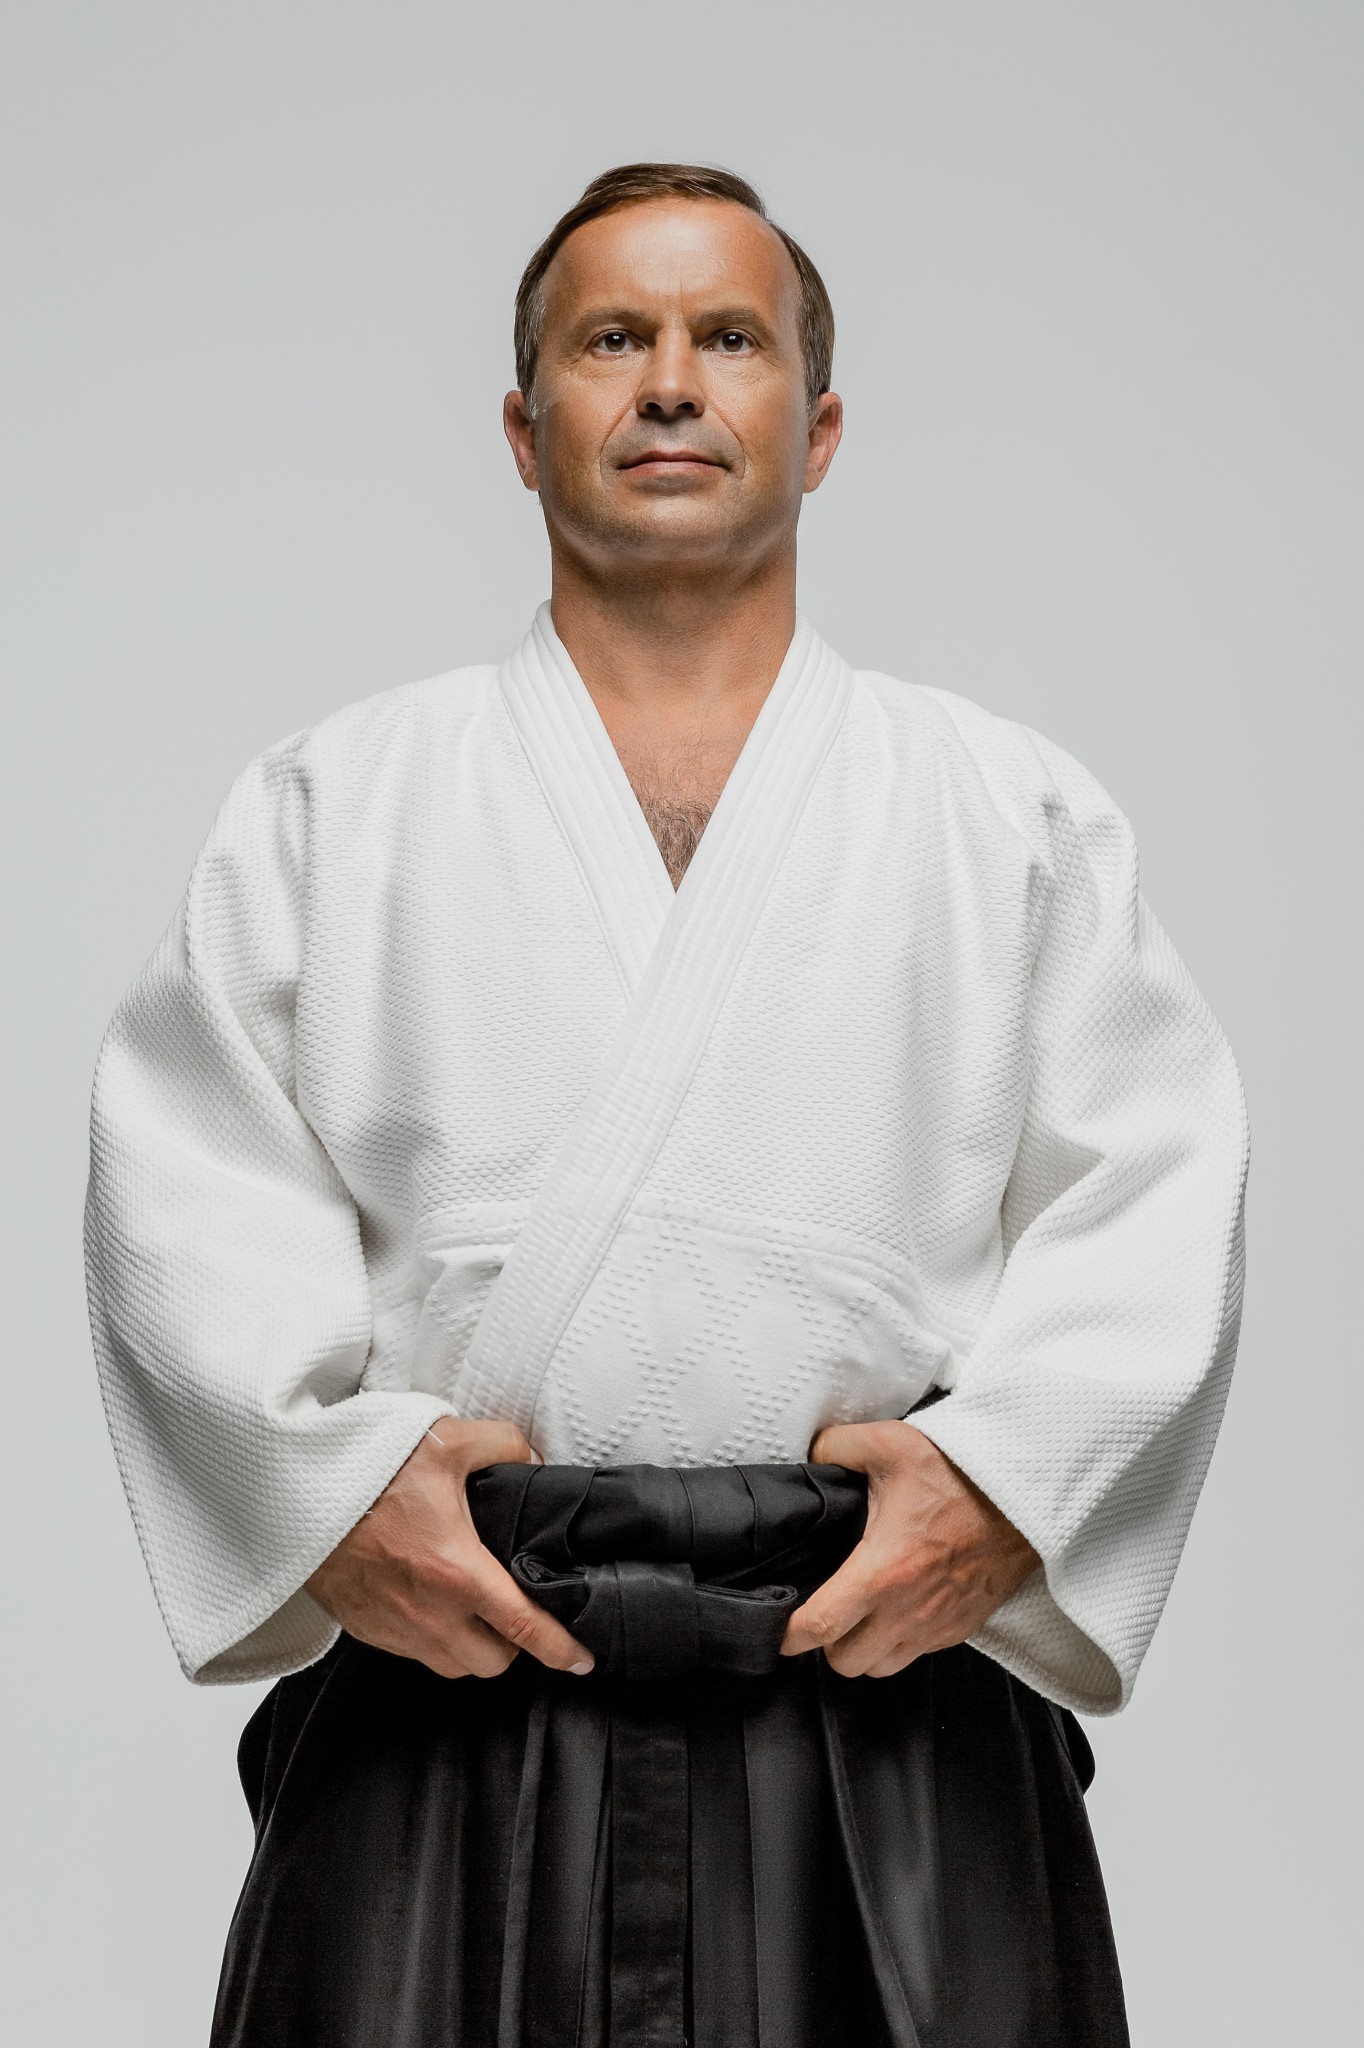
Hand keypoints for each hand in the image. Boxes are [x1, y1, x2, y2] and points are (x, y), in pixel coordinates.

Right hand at [306, 1419, 593, 1680]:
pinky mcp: (367, 1631)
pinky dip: (433, 1641)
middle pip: (493, 1663)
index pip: (524, 1628)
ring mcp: (395, 1629)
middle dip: (513, 1645)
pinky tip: (433, 1607)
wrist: (296, 1494)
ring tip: (476, 1613)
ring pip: (453, 1667)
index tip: (584, 1661)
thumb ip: (504, 1444)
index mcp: (458, 1573)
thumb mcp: (446, 1439)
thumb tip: (533, 1459)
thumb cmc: (367, 1470)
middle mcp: (430, 1614)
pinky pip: (414, 1654)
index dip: (562, 1650)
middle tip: (516, 1612)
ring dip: (472, 1648)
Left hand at [781, 1422, 1038, 1676]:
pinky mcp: (962, 1628)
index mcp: (882, 1572)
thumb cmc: (962, 1473)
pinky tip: (899, 1607)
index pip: (819, 1627)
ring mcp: (937, 1626)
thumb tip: (809, 1455)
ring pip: (882, 1667)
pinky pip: (919, 1654)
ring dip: (866, 1647)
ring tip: (861, 1612)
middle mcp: (907, 1611)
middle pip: (846, 1662)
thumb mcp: (890, 1444)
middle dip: (828, 1641)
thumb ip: (836, 1447)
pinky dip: (901, 1641)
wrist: (1027, 1495)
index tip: (778, 1624)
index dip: (788, 1633)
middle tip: (826, 1607)